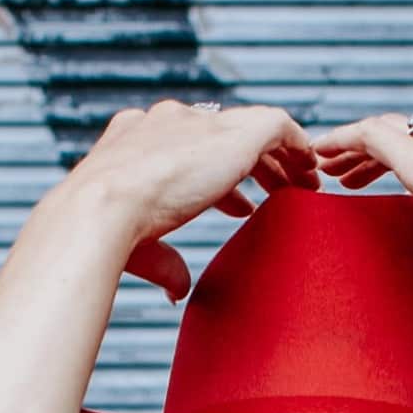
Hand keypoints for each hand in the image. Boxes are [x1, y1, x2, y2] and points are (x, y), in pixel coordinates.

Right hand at [59, 100, 316, 300]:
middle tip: (277, 193)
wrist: (103, 207)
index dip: (218, 179)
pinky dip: (296, 144)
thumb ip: (164, 262)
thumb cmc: (106, 232)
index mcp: (135, 139)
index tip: (240, 206)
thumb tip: (177, 289)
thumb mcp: (138, 245)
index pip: (186, 150)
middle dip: (252, 164)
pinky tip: (309, 166)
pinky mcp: (234, 132)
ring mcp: (200, 123)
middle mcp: (166, 123)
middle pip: (222, 136)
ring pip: (253, 130)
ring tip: (300, 186)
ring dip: (279, 159)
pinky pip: (278, 126)